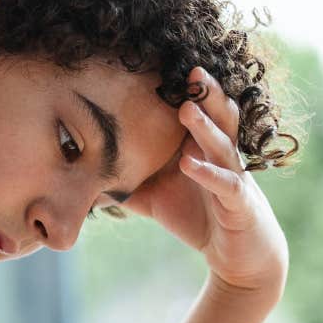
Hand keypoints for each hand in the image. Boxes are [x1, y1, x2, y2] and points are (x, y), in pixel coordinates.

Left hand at [123, 67, 288, 298]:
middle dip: (205, 92)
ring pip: (223, 144)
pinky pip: (226, 185)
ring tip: (185, 109)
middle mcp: (222, 154)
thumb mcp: (154, 197)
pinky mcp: (240, 203)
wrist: (238, 256)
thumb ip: (124, 181)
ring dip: (204, 126)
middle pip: (218, 116)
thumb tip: (82, 172)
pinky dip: (208, 174)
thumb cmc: (198, 217)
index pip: (197, 111)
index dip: (185, 90)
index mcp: (203, 147)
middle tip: (190, 69)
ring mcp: (234, 176)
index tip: (162, 65)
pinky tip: (189, 164)